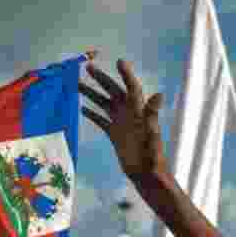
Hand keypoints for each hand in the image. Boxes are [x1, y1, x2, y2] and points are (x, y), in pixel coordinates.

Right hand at [79, 60, 168, 179]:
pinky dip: (92, 113)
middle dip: (102, 79)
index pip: (133, 87)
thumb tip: (159, 95)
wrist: (146, 175)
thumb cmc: (153, 156)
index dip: (127, 74)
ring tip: (76, 83)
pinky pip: (101, 120)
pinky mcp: (114, 134)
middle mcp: (129, 114)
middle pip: (114, 91)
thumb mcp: (153, 134)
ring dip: (92, 93)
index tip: (119, 61)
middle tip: (88, 66)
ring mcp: (121, 123)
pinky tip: (81, 107)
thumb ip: (152, 115)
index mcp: (139, 111)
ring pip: (104, 103)